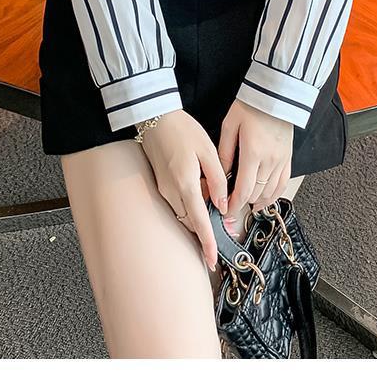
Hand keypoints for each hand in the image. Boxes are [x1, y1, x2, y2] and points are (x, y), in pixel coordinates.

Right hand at [139, 110, 227, 270]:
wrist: (155, 115)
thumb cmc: (182, 129)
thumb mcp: (207, 150)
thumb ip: (218, 179)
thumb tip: (222, 204)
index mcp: (185, 184)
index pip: (198, 222)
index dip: (207, 243)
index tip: (212, 261)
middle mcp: (171, 191)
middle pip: (190, 221)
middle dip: (204, 231)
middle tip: (222, 234)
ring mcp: (162, 188)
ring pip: (183, 213)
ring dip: (197, 216)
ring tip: (213, 208)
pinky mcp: (160, 182)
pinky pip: (177, 202)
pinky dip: (189, 204)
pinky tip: (199, 192)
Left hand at [218, 99, 293, 217]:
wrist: (275, 92)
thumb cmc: (251, 105)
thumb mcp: (229, 126)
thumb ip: (224, 153)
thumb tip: (219, 175)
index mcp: (253, 152)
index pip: (244, 190)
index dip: (234, 204)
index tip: (226, 211)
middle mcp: (270, 159)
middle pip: (257, 193)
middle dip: (243, 204)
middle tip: (232, 207)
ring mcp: (282, 159)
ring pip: (271, 191)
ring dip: (259, 201)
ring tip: (247, 205)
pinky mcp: (288, 156)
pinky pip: (284, 182)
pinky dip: (275, 194)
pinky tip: (266, 198)